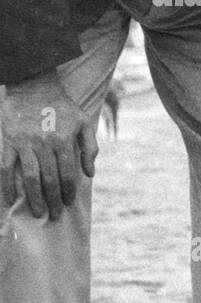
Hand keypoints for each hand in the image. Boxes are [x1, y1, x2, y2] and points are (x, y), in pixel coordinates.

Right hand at [0, 72, 96, 219]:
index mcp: (63, 140)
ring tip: (38, 212)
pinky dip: (7, 185)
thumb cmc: (61, 106)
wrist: (32, 86)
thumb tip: (90, 174)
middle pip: (49, 180)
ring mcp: (24, 143)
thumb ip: (89, 148)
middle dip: (53, 200)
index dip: (69, 191)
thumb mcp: (82, 122)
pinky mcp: (8, 142)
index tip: (68, 203)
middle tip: (55, 216)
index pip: (68, 174)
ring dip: (34, 198)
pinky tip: (11, 200)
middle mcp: (44, 144)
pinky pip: (6, 168)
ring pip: (29, 177)